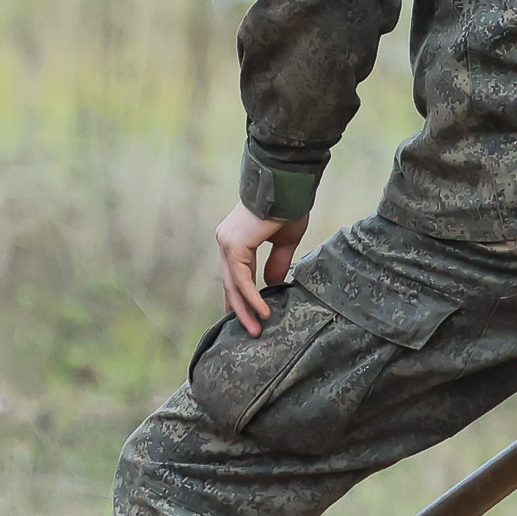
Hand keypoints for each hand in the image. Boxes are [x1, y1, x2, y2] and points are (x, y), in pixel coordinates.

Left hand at [215, 202, 308, 332]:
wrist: (287, 185)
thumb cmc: (289, 206)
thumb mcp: (285, 240)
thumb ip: (277, 262)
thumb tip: (272, 284)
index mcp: (236, 239)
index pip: (235, 274)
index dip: (241, 297)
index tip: (248, 316)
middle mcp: (227, 241)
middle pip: (230, 283)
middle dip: (240, 308)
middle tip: (251, 330)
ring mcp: (227, 243)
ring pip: (233, 284)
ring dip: (245, 309)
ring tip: (256, 329)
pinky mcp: (234, 245)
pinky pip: (241, 279)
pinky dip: (252, 297)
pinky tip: (262, 312)